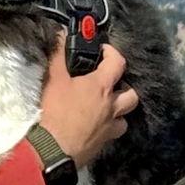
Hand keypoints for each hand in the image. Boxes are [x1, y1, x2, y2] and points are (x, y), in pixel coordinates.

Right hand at [37, 36, 136, 168]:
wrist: (52, 150)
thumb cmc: (55, 112)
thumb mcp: (54, 80)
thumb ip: (59, 56)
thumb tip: (61, 35)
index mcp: (101, 87)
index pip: (118, 63)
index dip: (113, 53)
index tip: (103, 51)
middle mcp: (112, 107)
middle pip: (132, 94)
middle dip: (124, 86)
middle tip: (110, 83)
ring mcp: (110, 127)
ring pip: (125, 117)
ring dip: (119, 111)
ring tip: (106, 107)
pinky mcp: (103, 144)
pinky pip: (112, 134)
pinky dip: (108, 127)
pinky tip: (96, 126)